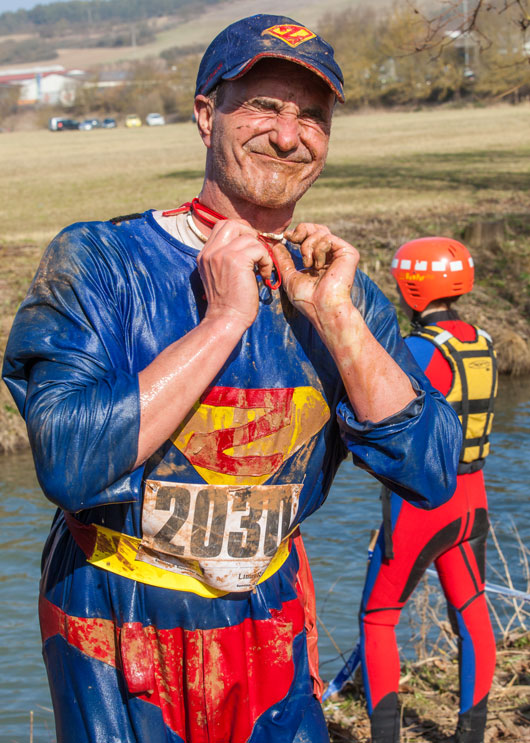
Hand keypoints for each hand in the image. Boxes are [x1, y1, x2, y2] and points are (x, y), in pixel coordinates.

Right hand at [197, 219, 273, 328]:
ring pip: (249, 237)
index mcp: (205, 254)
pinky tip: (263, 276)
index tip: (249, 249)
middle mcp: (210, 251)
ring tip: (261, 270)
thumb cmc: (228, 303)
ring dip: (261, 253)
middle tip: (257, 254)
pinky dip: (266, 261)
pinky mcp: (236, 260)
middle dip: (250, 235)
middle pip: (232, 224)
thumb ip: (226, 257)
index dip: (240, 232)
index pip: (222, 226)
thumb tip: (248, 242)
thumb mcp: (220, 275)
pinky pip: (259, 249)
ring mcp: (222, 254)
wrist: (225, 319)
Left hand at [273, 223, 359, 337]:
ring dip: (307, 246)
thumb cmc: (307, 298)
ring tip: (308, 263)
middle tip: (293, 238)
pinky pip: (328, 239)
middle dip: (302, 230)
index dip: (299, 233)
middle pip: (318, 228)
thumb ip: (284, 260)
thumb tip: (277, 245)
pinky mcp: (348, 253)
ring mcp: (341, 254)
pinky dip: (318, 250)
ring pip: (321, 232)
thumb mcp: (290, 276)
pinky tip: (318, 266)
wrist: (322, 308)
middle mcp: (331, 255)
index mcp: (319, 260)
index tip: (286, 237)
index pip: (311, 237)